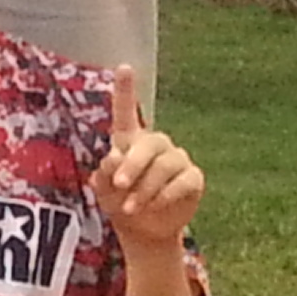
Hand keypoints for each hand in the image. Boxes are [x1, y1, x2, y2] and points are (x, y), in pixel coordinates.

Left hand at [91, 65, 203, 251]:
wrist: (141, 229)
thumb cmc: (117, 202)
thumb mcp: (103, 189)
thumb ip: (105, 172)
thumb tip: (113, 156)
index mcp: (128, 140)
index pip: (126, 111)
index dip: (126, 89)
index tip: (124, 66)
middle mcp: (154, 144)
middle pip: (150, 142)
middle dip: (134, 163)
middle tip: (120, 184)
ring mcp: (177, 159)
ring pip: (166, 164)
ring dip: (146, 187)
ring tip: (132, 207)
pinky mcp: (193, 178)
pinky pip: (183, 181)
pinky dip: (165, 195)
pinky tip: (153, 206)